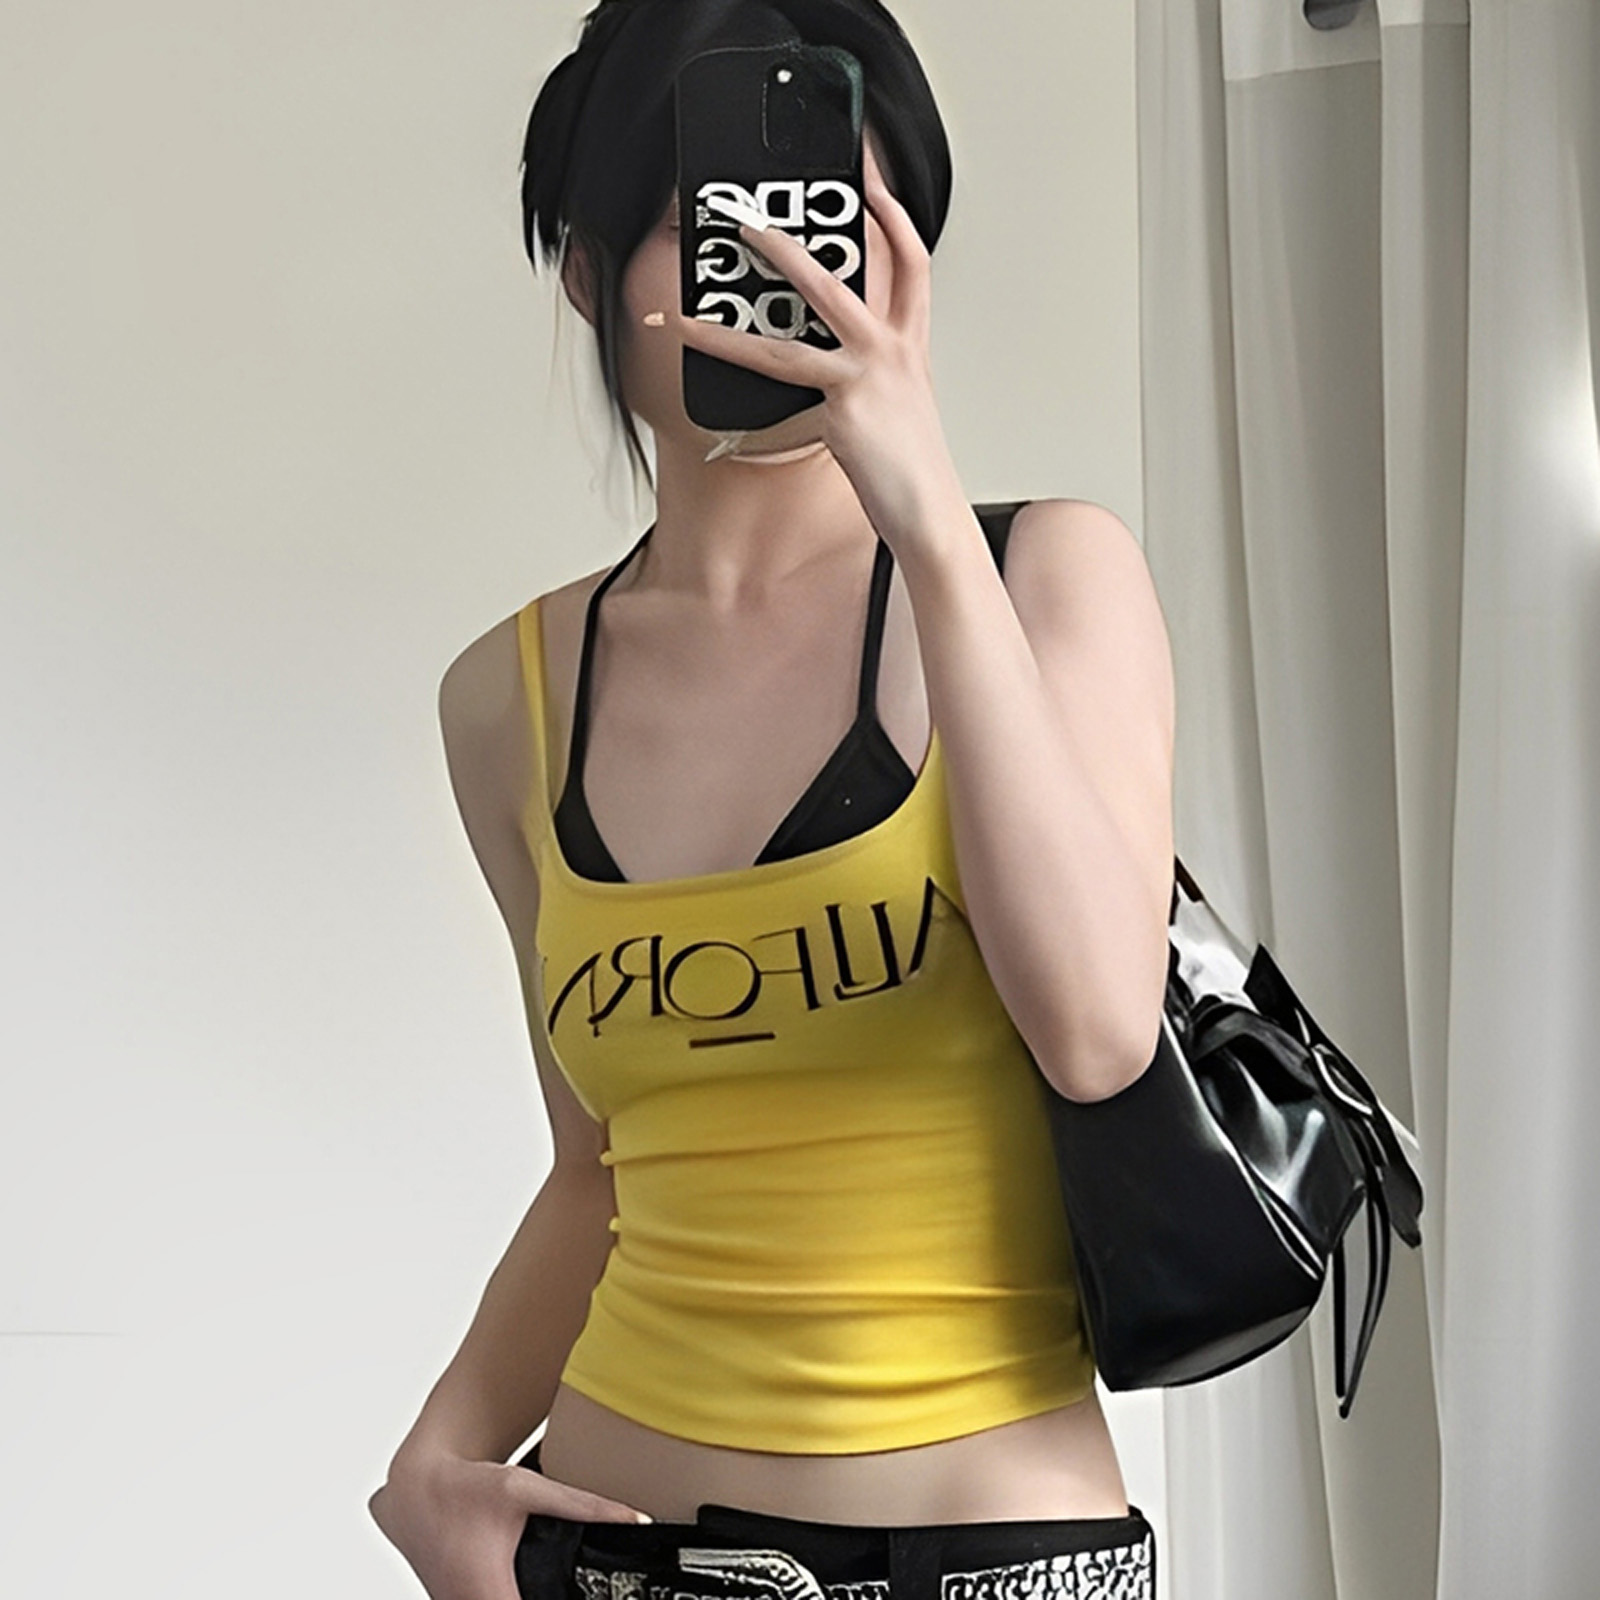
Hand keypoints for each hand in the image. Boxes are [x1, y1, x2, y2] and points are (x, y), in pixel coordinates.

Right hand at [368, 1448, 651, 1599]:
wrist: (412, 1488)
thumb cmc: (460, 1487)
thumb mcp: (525, 1489)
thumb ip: (583, 1504)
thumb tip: (634, 1517)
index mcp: (490, 1592)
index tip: (596, 1596)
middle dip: (555, 1595)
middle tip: (585, 1588)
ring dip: (535, 1593)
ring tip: (553, 1582)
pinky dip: (515, 1592)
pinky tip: (527, 1582)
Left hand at [652, 155, 964, 554]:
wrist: (928, 514)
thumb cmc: (913, 475)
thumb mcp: (898, 416)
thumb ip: (871, 385)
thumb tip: (833, 382)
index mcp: (910, 351)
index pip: (911, 267)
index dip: (896, 220)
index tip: (874, 187)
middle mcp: (892, 351)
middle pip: (846, 274)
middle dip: (798, 240)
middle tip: (754, 218)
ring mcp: (868, 372)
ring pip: (804, 310)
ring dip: (758, 274)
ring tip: (718, 256)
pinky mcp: (845, 401)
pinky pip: (773, 367)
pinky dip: (727, 347)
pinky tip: (693, 336)